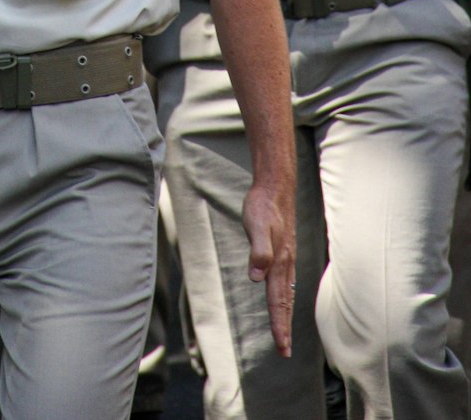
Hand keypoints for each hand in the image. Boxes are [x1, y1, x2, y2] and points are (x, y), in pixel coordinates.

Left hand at [243, 177, 296, 357]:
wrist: (275, 188)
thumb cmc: (263, 207)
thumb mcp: (257, 227)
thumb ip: (258, 251)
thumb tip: (255, 277)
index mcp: (279, 263)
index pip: (277, 301)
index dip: (279, 325)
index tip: (282, 348)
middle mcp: (284, 265)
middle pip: (284, 302)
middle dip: (284, 328)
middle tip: (285, 352)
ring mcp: (285, 259)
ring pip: (285, 294)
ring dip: (284, 315)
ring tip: (284, 334)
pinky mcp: (282, 252)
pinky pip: (284, 282)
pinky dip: (284, 297)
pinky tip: (283, 299)